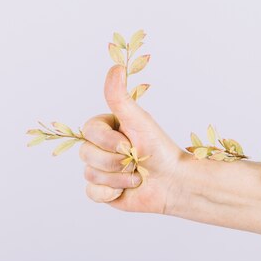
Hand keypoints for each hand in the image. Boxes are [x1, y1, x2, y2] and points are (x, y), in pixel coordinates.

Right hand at [79, 65, 187, 212]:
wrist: (175, 183)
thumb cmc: (159, 149)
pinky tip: (127, 190)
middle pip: (86, 154)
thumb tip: (115, 67)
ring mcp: (99, 169)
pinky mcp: (102, 191)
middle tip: (136, 161)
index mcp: (105, 128)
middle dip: (115, 162)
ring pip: (90, 174)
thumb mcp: (138, 120)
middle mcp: (100, 147)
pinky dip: (112, 193)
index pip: (88, 131)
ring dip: (118, 179)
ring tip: (136, 176)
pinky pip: (92, 193)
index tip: (128, 144)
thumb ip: (119, 96)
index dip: (106, 141)